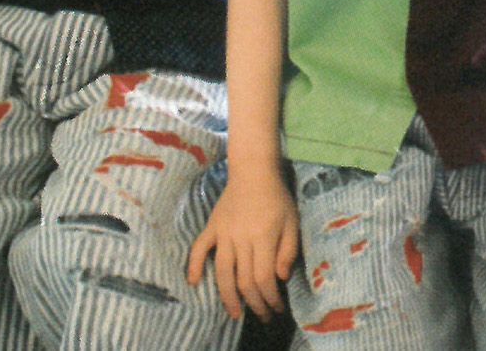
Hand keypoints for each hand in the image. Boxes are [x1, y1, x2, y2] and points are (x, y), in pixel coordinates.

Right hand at [186, 171, 299, 322]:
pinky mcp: (212, 225)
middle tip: (262, 315)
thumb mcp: (292, 221)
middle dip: (254, 303)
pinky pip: (199, 246)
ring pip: (222, 271)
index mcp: (262, 237)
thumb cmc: (276, 197)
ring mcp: (223, 232)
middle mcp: (241, 238)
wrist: (253, 169)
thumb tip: (280, 277)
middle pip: (244, 280)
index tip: (277, 308)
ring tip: (234, 313)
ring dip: (227, 296)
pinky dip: (194, 264)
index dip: (270, 298)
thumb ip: (288, 250)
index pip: (263, 278)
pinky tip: (193, 282)